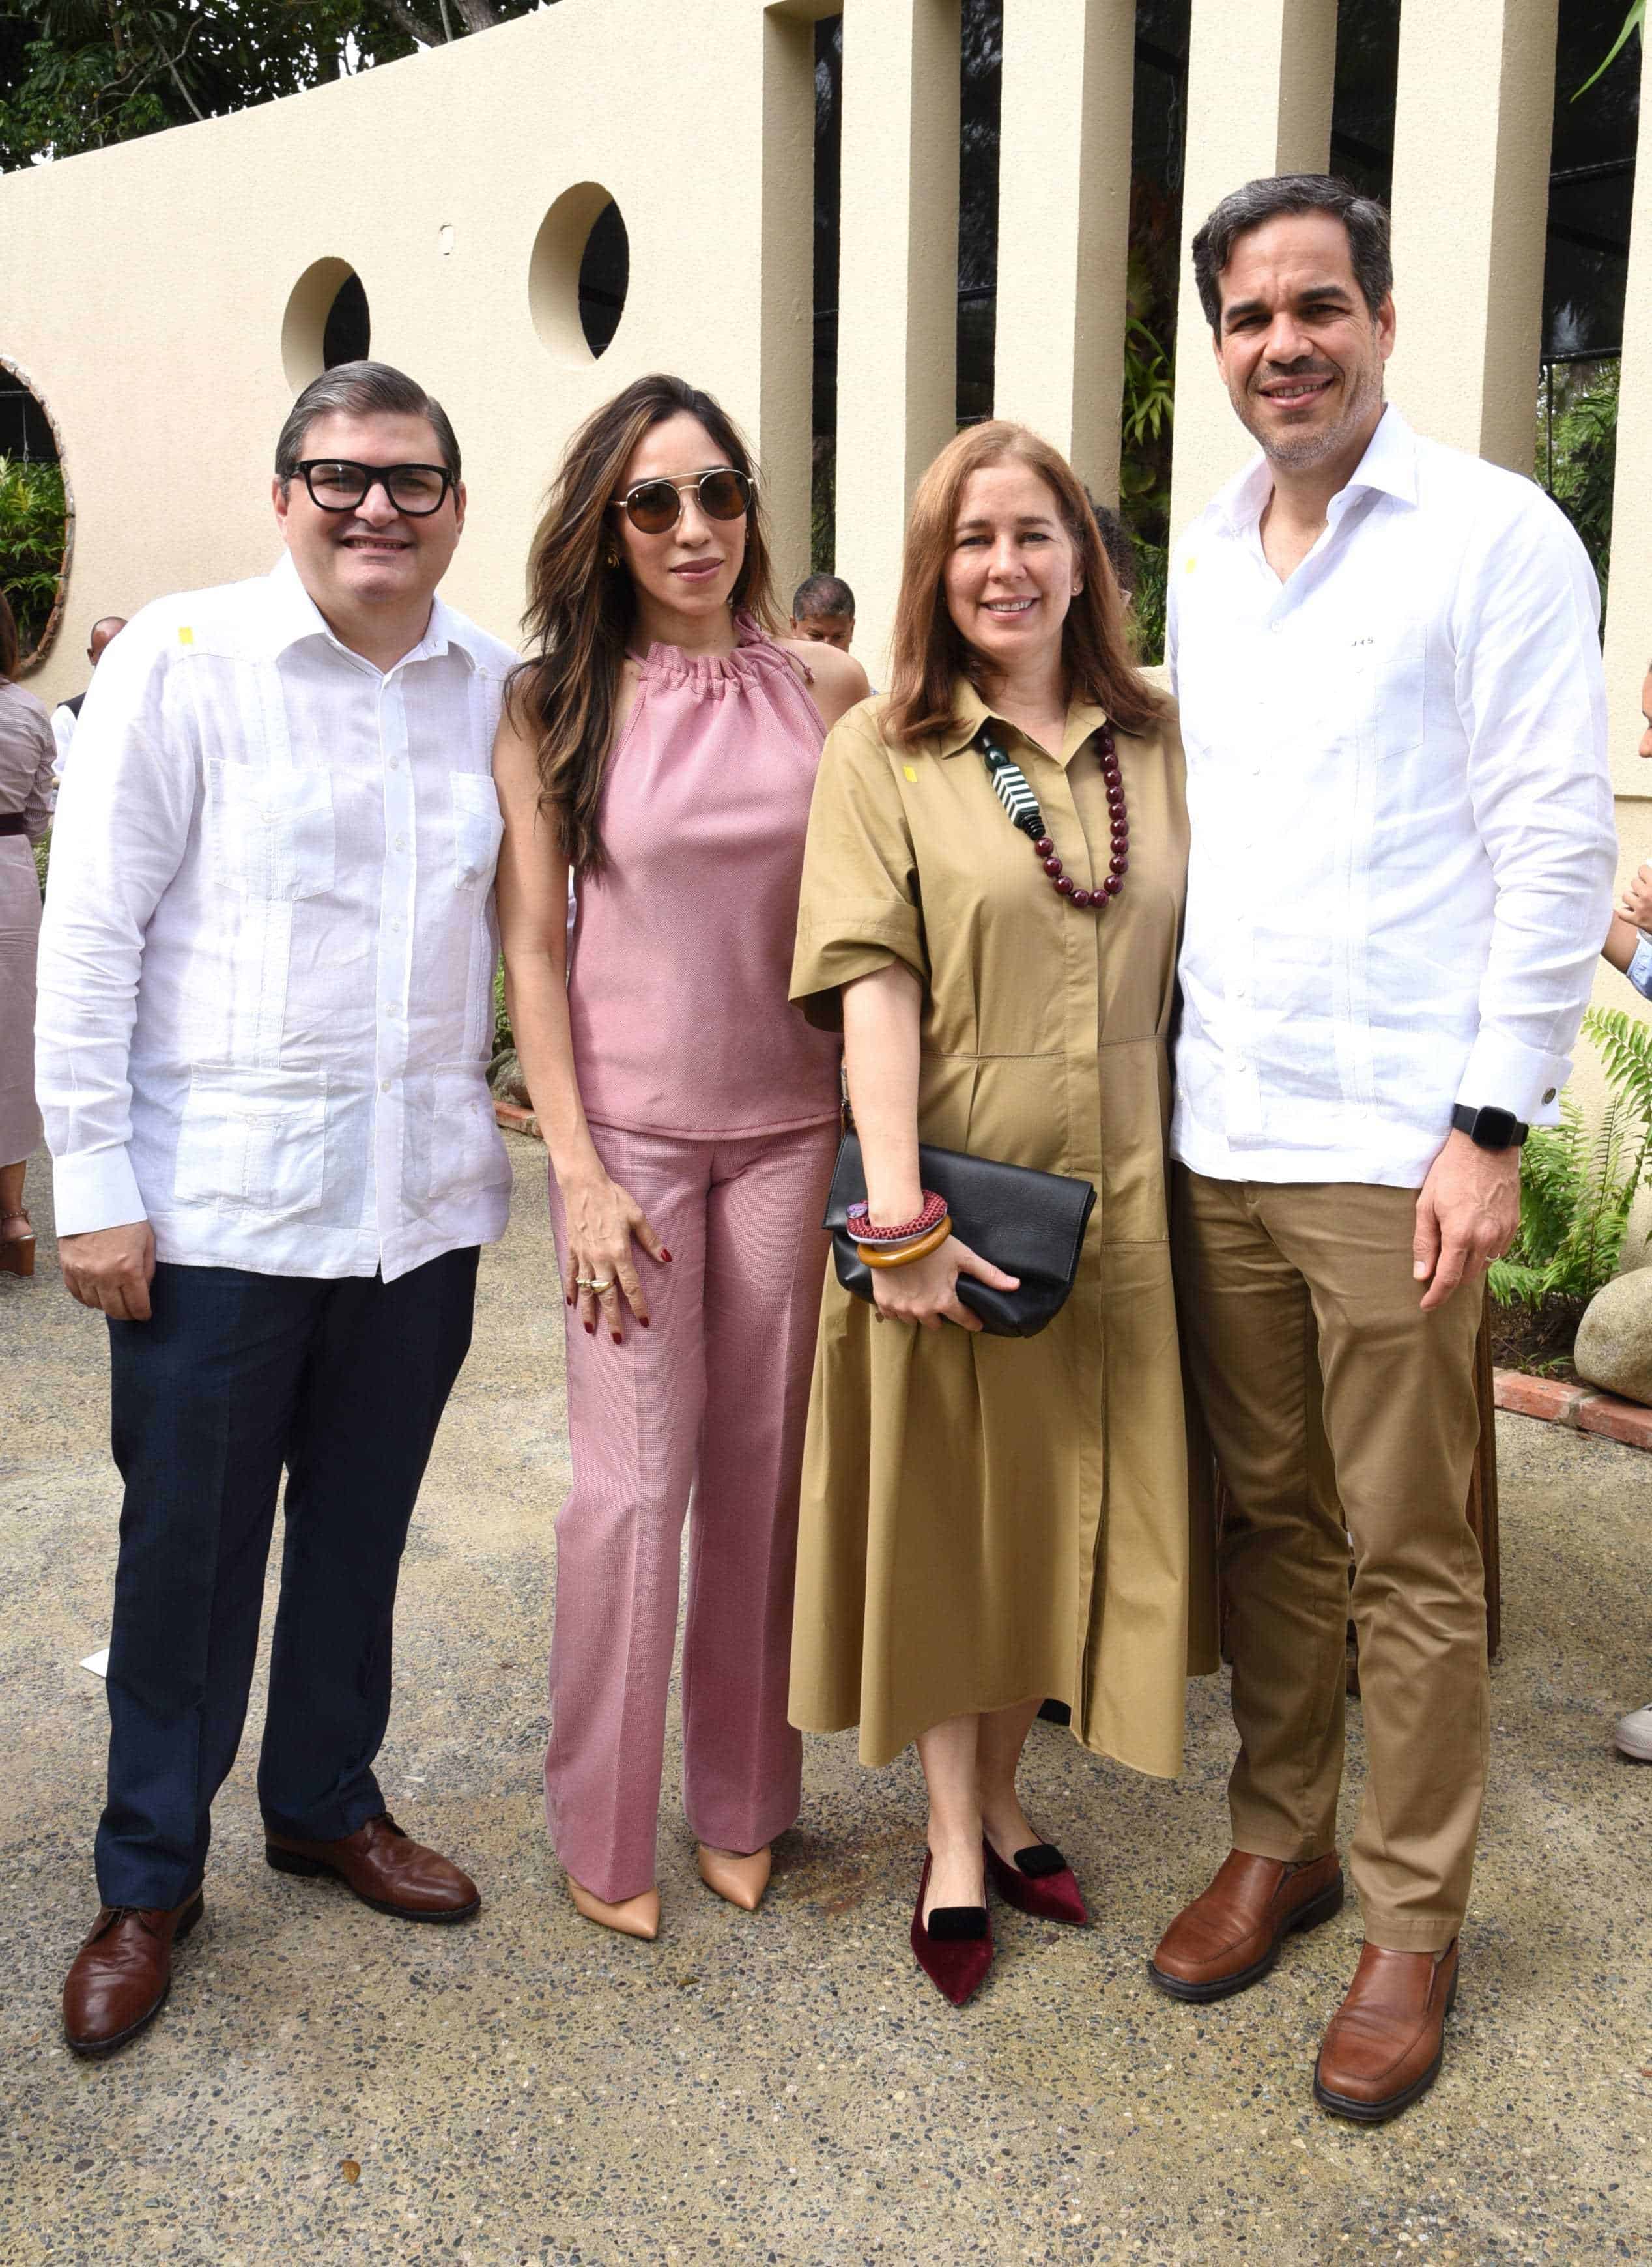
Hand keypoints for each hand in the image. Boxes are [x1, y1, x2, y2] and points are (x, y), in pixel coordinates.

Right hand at [60, 1221, 156, 1320]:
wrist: (93, 1199)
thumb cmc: (125, 1217)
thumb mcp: (147, 1241)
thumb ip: (148, 1269)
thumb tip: (144, 1291)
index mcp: (128, 1268)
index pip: (137, 1305)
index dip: (143, 1314)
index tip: (145, 1315)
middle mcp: (104, 1275)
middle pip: (116, 1310)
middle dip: (127, 1314)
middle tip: (131, 1312)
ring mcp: (83, 1273)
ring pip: (96, 1305)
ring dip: (107, 1306)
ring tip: (115, 1300)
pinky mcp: (68, 1268)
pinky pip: (78, 1295)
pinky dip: (89, 1299)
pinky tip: (97, 1295)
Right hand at [558, 1167, 668, 1343]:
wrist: (584, 1185)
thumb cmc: (614, 1198)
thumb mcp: (637, 1217)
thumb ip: (651, 1241)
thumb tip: (668, 1258)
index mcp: (619, 1252)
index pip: (631, 1286)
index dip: (639, 1305)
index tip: (645, 1322)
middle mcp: (600, 1259)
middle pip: (608, 1295)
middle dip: (613, 1319)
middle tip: (618, 1339)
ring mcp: (583, 1257)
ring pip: (587, 1290)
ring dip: (590, 1312)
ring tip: (591, 1330)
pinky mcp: (572, 1250)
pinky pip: (571, 1275)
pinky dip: (571, 1290)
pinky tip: (572, 1304)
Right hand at [870, 1233, 1019, 1331]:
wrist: (896, 1233)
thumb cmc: (932, 1244)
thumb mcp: (964, 1257)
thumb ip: (989, 1274)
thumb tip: (1015, 1285)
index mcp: (944, 1302)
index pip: (964, 1320)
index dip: (972, 1320)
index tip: (975, 1322)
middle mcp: (923, 1310)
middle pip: (935, 1324)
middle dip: (939, 1313)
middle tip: (940, 1299)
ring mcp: (902, 1307)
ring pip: (913, 1320)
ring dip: (918, 1311)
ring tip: (920, 1296)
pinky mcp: (884, 1301)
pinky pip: (892, 1314)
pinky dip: (897, 1307)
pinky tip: (901, 1296)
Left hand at [1412, 1130, 1519, 1312]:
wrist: (1486, 1145)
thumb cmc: (1450, 1172)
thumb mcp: (1427, 1205)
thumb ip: (1425, 1243)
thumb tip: (1422, 1274)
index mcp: (1460, 1235)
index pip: (1448, 1279)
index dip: (1436, 1296)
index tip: (1426, 1307)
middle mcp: (1486, 1239)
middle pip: (1468, 1276)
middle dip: (1451, 1280)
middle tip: (1434, 1274)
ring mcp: (1503, 1232)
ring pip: (1484, 1265)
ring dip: (1468, 1266)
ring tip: (1453, 1253)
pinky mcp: (1513, 1224)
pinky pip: (1498, 1251)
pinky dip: (1484, 1252)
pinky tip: (1473, 1239)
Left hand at [1620, 860, 1651, 930]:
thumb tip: (1650, 871)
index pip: (1642, 869)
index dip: (1645, 873)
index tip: (1647, 877)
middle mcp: (1647, 894)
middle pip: (1634, 882)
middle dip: (1640, 885)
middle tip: (1647, 891)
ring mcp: (1640, 907)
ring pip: (1626, 895)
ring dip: (1632, 897)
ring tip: (1640, 900)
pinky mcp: (1637, 920)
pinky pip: (1621, 913)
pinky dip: (1625, 911)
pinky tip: (1632, 910)